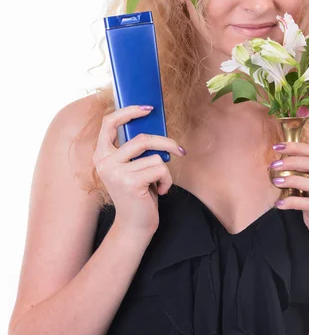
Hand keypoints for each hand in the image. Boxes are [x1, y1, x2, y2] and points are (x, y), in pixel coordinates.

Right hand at [93, 105, 185, 233]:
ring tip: (158, 183)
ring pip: (155, 157)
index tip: (148, 108)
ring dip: (164, 171)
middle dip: (166, 143)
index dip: (128, 111)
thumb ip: (136, 150)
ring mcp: (115, 172)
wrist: (134, 226)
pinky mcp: (130, 182)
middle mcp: (104, 161)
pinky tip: (159, 192)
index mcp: (102, 154)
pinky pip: (160, 169)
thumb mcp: (133, 167)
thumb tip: (156, 125)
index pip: (109, 123)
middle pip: (142, 138)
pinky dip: (166, 181)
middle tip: (180, 150)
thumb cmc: (137, 194)